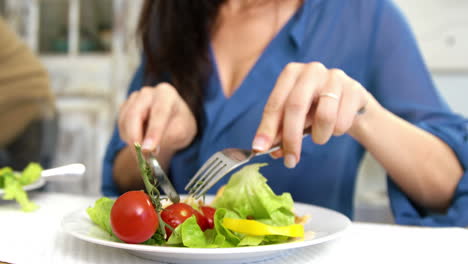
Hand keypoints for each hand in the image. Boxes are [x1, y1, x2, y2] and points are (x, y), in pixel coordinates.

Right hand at [118, 83, 196, 153]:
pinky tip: (140, 140)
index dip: (153, 132)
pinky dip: (127, 137)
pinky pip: (121, 124)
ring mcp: (134, 98)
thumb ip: (167, 137)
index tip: (148, 149)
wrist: (172, 122)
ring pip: (125, 121)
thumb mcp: (181, 132)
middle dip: (135, 138)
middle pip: (135, 114)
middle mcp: (148, 93)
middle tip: (140, 156)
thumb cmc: (179, 125)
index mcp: (167, 94)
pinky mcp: (125, 107)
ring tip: (144, 151)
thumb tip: (148, 148)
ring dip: (131, 140)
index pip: (159, 112)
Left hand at [252, 62, 369, 167]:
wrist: (350, 103)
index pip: (275, 104)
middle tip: (290, 161)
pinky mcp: (354, 89)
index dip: (266, 128)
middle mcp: (311, 70)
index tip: (260, 148)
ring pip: (324, 117)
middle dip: (291, 139)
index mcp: (291, 73)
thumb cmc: (315, 108)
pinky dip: (336, 132)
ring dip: (319, 136)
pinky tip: (336, 126)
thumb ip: (279, 131)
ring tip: (319, 137)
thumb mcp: (294, 117)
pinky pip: (342, 122)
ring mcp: (335, 77)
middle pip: (296, 107)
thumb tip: (263, 148)